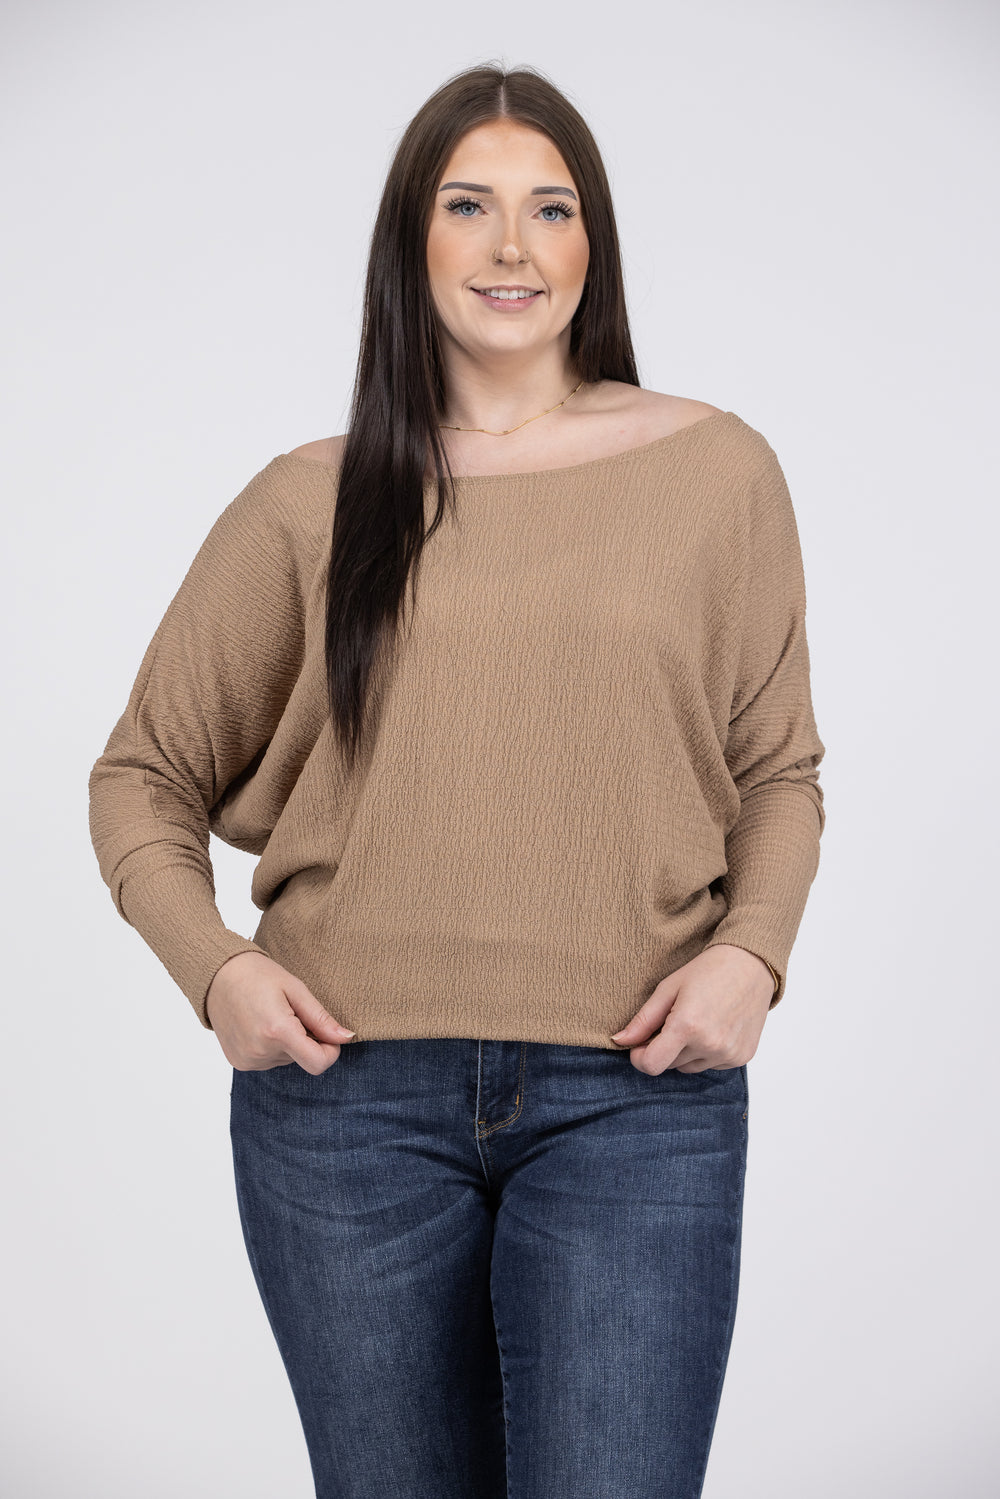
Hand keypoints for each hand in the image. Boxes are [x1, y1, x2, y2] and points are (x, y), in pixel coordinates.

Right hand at [205, 951, 355, 1074]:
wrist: (216, 975)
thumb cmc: (257, 975)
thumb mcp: (295, 989)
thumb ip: (321, 1019)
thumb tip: (346, 1038)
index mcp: (277, 1031)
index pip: (318, 1063)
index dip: (330, 1051)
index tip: (328, 1034)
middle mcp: (261, 1052)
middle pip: (303, 1059)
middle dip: (306, 1039)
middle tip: (290, 1011)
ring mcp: (248, 1060)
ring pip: (287, 1060)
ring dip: (288, 1042)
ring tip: (271, 1014)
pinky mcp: (239, 1062)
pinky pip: (269, 1061)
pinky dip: (272, 1047)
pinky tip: (259, 1024)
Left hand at [610, 944, 774, 1074]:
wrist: (753, 965)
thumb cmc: (709, 970)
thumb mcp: (669, 988)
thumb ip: (643, 1020)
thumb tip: (620, 1040)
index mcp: (687, 1026)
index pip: (652, 1065)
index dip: (640, 1057)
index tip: (639, 1045)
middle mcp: (710, 1045)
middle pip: (669, 1065)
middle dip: (664, 1047)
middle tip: (674, 1019)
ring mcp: (728, 1054)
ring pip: (689, 1067)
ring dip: (685, 1051)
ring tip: (697, 1020)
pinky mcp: (741, 1057)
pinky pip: (711, 1065)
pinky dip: (707, 1052)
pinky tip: (715, 1026)